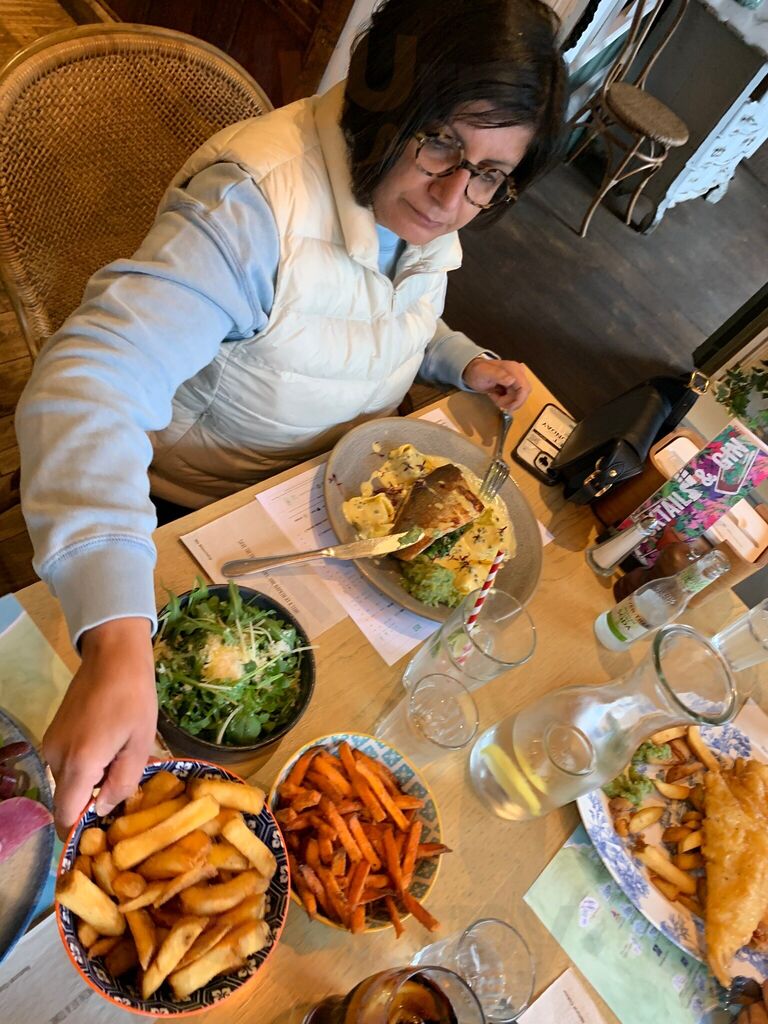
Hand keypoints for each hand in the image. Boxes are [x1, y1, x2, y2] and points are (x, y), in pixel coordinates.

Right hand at [43, 618, 156, 836]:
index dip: (81, 832)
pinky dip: (86, 765)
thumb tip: (103, 810)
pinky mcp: (53, 733)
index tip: (104, 835)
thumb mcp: (141, 742)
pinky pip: (68, 763)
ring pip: (69, 781)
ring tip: (122, 763)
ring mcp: (51, 744)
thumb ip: (123, 782)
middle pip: (69, 800)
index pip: (66, 817)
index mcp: (79, 763)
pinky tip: (110, 749)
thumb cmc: (134, 697)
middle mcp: (56, 758)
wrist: (113, 655)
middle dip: (93, 803)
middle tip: (126, 793)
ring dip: (92, 781)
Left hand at [462, 357, 530, 411]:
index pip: (524, 388)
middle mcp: (517, 374)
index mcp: (513, 369)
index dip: (519, 400)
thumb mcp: (485, 373)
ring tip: (494, 396)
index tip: (510, 408)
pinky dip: (505, 401)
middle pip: (523, 394)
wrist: (473, 372)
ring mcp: (516, 381)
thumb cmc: (477, 371)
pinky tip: (496, 396)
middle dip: (511, 402)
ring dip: (506, 402)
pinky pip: (514, 398)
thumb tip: (512, 380)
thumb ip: (498, 374)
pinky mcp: (513, 387)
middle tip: (498, 401)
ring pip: (519, 398)